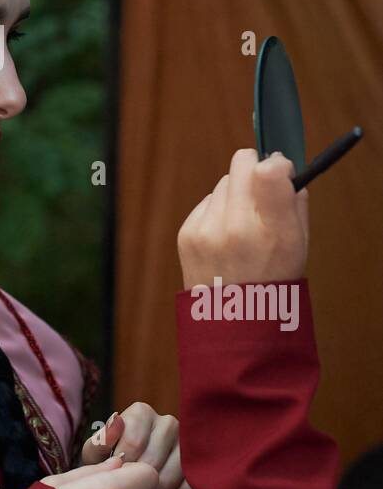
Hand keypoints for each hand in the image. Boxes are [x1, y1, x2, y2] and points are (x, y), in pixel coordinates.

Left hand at [77, 403, 197, 488]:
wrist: (131, 480)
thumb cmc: (110, 463)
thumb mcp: (96, 455)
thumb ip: (99, 442)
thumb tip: (116, 422)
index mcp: (141, 413)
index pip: (134, 441)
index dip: (123, 466)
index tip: (116, 477)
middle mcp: (167, 422)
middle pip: (154, 459)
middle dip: (138, 482)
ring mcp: (187, 443)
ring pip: (173, 474)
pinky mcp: (201, 465)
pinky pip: (191, 487)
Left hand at [177, 147, 308, 288]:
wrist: (234, 323)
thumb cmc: (274, 281)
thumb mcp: (301, 245)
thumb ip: (295, 202)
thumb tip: (280, 166)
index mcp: (274, 233)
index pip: (268, 172)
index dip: (277, 164)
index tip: (282, 172)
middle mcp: (235, 229)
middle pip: (242, 164)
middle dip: (254, 173)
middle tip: (263, 196)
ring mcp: (206, 231)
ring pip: (223, 182)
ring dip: (235, 196)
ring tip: (244, 228)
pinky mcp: (187, 234)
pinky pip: (207, 202)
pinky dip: (218, 213)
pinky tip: (225, 238)